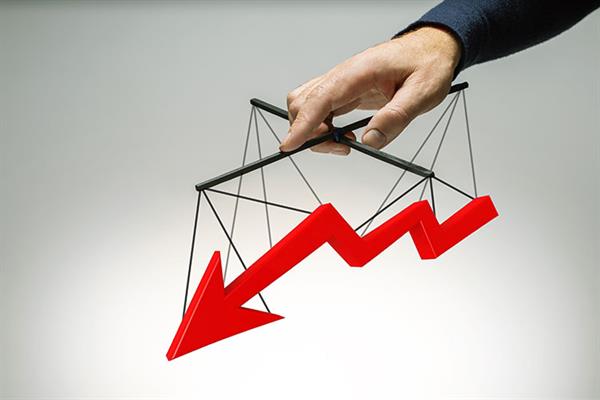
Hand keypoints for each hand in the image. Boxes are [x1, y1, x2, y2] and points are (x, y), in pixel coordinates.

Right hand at [280, 26, 460, 154]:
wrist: (431, 49)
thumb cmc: (427, 64)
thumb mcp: (422, 92)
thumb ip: (396, 117)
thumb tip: (370, 140)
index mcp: (358, 73)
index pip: (319, 100)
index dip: (302, 125)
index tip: (289, 145)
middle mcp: (342, 76)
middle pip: (302, 104)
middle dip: (309, 133)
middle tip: (341, 148)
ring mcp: (340, 83)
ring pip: (305, 106)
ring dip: (314, 131)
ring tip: (343, 143)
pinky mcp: (343, 91)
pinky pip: (319, 109)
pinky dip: (322, 127)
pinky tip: (344, 135)